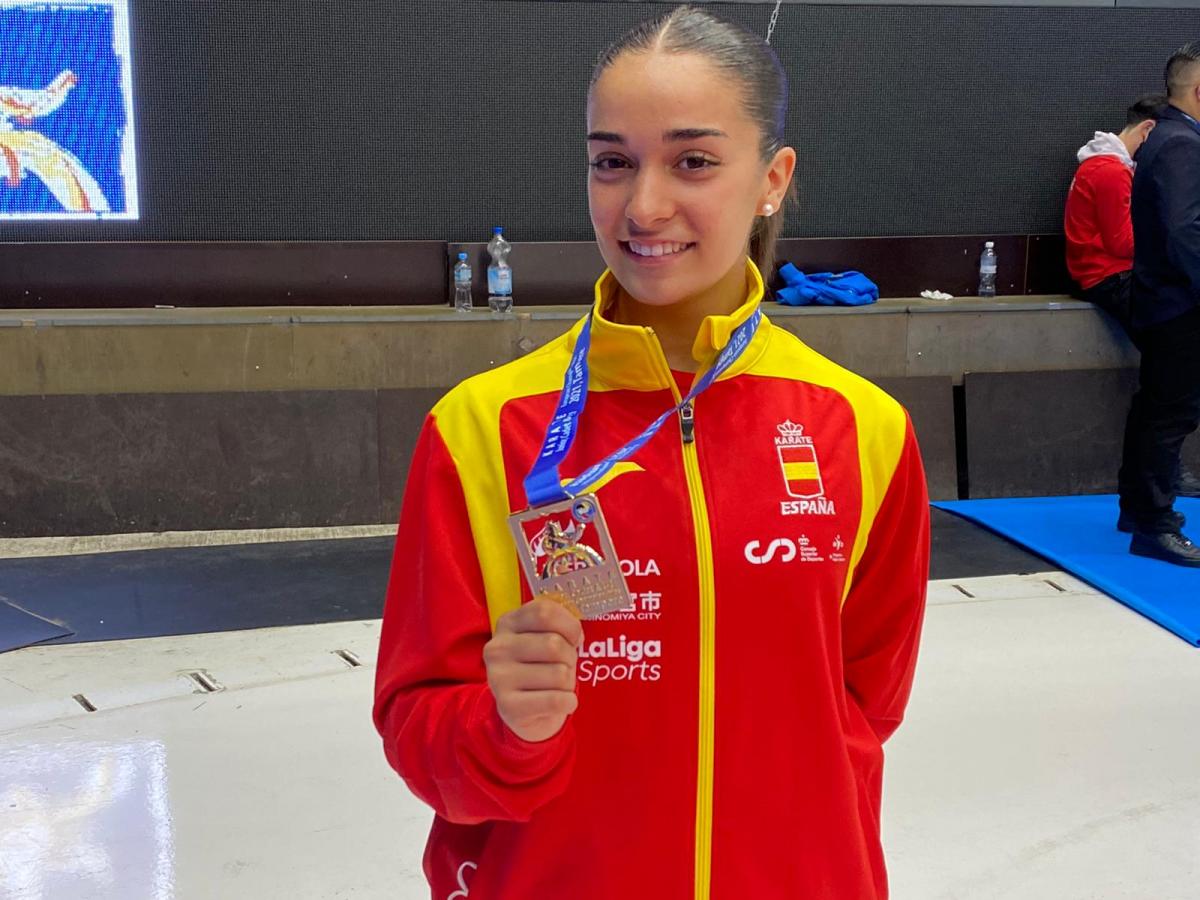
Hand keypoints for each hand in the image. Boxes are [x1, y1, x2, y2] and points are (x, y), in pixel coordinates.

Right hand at [484, 596, 583, 742]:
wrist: (521, 711)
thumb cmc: (539, 666)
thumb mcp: (543, 637)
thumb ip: (557, 626)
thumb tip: (576, 634)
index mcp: (507, 623)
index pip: (545, 612)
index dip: (569, 625)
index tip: (573, 638)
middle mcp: (498, 648)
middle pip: (554, 644)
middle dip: (570, 657)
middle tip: (563, 666)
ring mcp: (499, 678)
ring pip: (559, 674)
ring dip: (569, 682)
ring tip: (556, 686)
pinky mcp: (509, 707)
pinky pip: (557, 701)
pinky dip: (569, 702)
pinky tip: (560, 702)